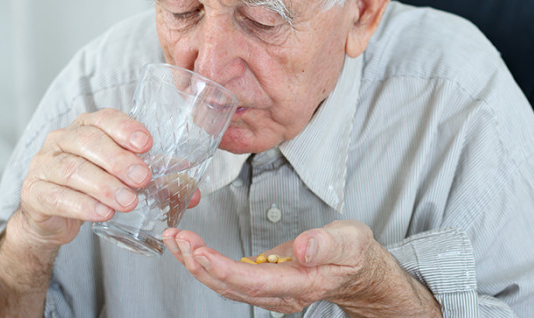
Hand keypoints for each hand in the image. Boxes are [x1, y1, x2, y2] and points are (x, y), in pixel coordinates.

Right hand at [13, 108, 154, 248]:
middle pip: (88, 141)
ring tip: (128, 202)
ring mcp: (44, 165)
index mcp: (86, 127)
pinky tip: (104, 213)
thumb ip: (157, 182)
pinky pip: (57, 196)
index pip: (104, 118)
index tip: (146, 144)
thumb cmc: (92, 188)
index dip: (125, 128)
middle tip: (142, 178)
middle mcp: (62, 140)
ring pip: (72, 169)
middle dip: (118, 160)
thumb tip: (194, 195)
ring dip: (104, 186)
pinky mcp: (34, 192)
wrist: (53, 218)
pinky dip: (83, 206)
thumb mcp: (124, 179)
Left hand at [162, 220, 440, 316]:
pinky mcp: (263, 281)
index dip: (224, 270)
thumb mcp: (349, 241)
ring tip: (176, 240)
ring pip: (225, 284)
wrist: (357, 268)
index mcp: (300, 284)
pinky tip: (192, 248)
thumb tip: (303, 248)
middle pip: (230, 287)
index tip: (199, 251)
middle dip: (199, 265)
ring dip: (196, 264)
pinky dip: (206, 263)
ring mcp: (270, 290)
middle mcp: (281, 293)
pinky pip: (229, 277)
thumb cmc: (353, 253)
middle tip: (177, 239)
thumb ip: (326, 244)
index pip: (254, 282)